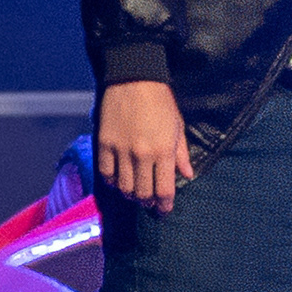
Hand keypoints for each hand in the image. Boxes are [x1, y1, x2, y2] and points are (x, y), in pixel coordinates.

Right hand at [94, 79, 192, 211]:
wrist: (133, 81)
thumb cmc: (161, 103)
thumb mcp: (178, 127)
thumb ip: (181, 154)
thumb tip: (188, 175)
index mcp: (164, 151)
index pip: (164, 189)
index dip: (164, 205)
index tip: (164, 210)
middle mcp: (142, 154)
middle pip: (142, 192)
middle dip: (148, 202)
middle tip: (150, 203)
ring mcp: (120, 150)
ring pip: (123, 187)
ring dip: (130, 195)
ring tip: (136, 194)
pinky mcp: (103, 144)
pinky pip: (106, 173)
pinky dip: (112, 181)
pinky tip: (119, 180)